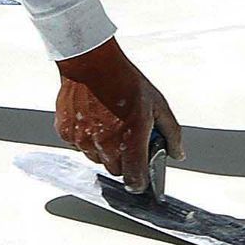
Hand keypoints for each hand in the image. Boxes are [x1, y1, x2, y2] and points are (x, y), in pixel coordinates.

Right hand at [53, 39, 183, 190]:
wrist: (92, 63)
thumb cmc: (124, 80)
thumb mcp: (157, 104)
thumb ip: (170, 133)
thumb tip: (177, 153)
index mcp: (130, 139)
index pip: (134, 180)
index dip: (139, 181)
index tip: (141, 177)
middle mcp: (105, 144)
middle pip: (116, 170)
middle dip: (123, 159)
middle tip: (126, 137)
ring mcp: (83, 140)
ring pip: (96, 158)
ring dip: (103, 149)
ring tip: (108, 123)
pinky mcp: (66, 133)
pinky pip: (79, 146)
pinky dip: (86, 138)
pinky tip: (92, 118)